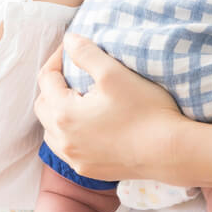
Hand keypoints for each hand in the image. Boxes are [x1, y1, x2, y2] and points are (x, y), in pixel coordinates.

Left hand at [33, 33, 187, 182]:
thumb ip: (86, 53)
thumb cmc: (144, 111)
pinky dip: (69, 134)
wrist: (169, 152)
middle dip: (52, 86)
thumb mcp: (113, 74)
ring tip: (77, 99)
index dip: (56, 59)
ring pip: (51, 131)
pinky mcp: (88, 170)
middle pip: (42, 106)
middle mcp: (63, 140)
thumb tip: (68, 40)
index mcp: (63, 113)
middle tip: (71, 72)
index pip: (46, 79)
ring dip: (56, 112)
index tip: (72, 49)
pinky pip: (67, 149)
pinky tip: (86, 126)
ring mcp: (75, 159)